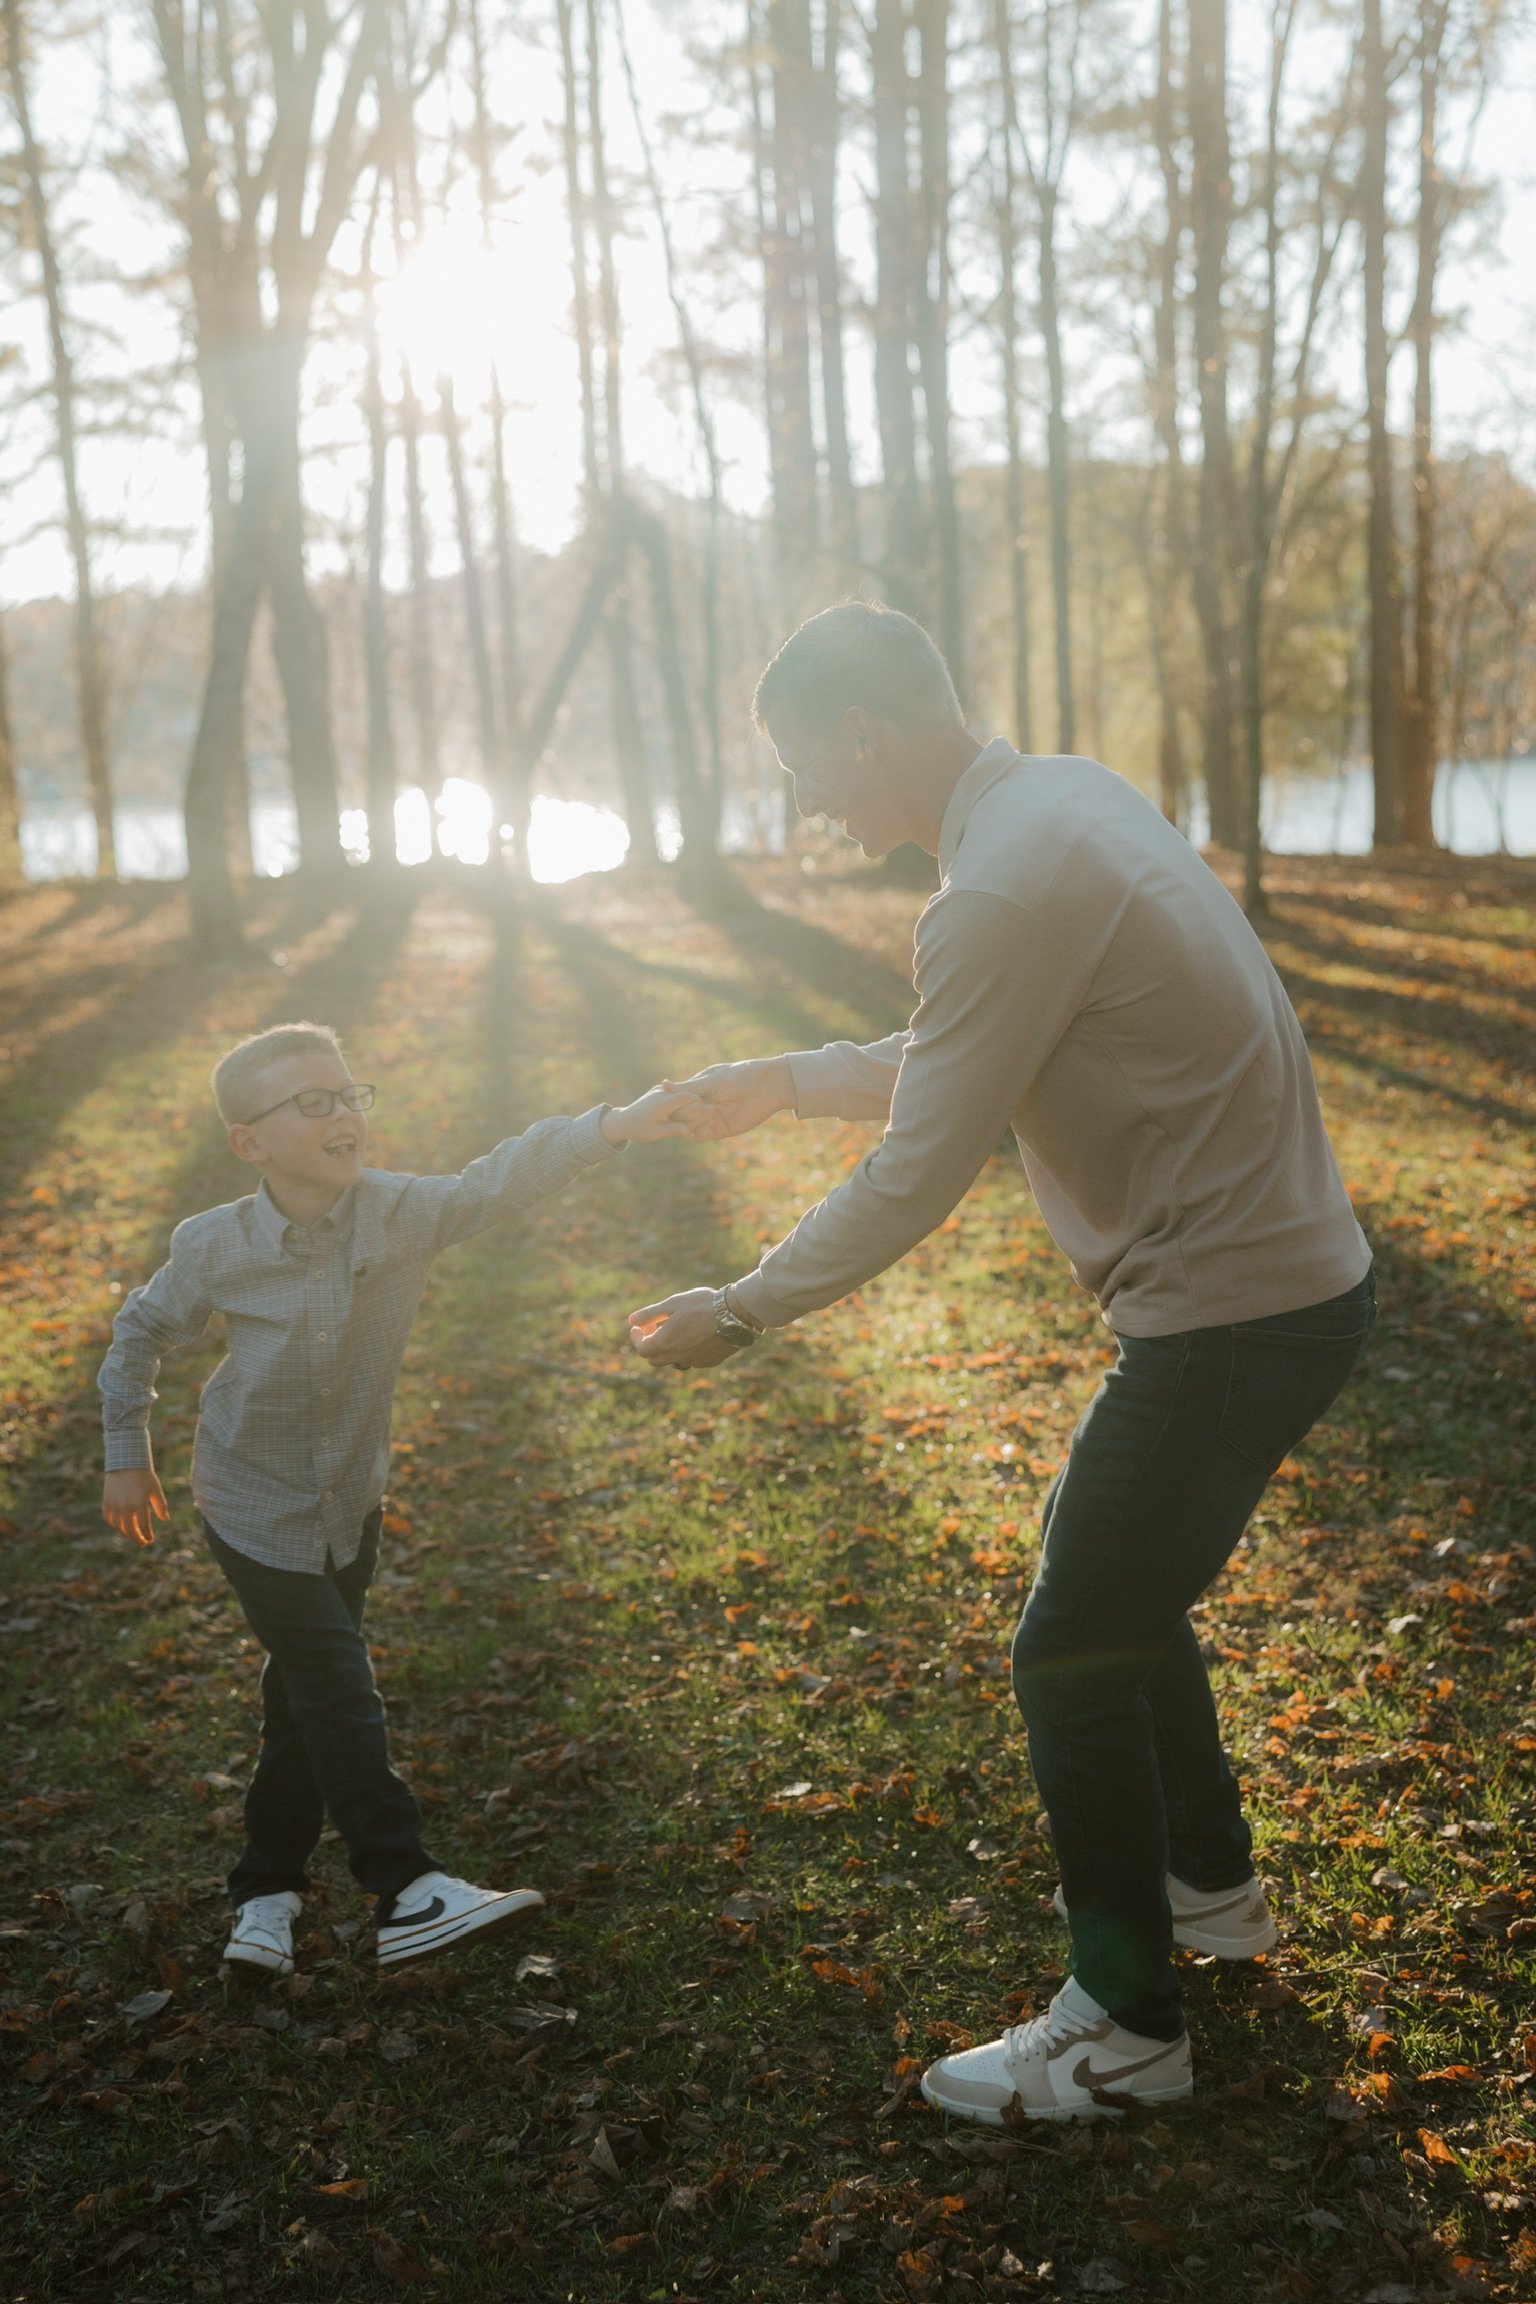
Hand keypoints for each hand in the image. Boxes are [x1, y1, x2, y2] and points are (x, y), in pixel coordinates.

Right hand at [103, 1468, 168, 1547]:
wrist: (125, 1463)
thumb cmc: (144, 1476)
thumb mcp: (155, 1490)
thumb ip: (161, 1506)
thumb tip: (166, 1519)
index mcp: (140, 1504)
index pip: (144, 1527)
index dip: (147, 1535)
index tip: (150, 1539)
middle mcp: (125, 1507)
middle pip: (130, 1530)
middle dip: (137, 1539)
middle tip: (142, 1543)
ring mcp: (114, 1505)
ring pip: (118, 1527)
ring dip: (126, 1533)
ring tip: (133, 1534)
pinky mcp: (106, 1502)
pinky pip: (109, 1519)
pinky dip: (114, 1525)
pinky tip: (120, 1526)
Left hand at [602, 1084, 707, 1144]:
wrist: (623, 1119)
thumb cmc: (639, 1129)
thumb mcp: (655, 1133)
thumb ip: (672, 1130)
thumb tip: (688, 1132)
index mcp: (661, 1103)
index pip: (685, 1097)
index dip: (698, 1103)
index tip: (707, 1109)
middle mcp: (660, 1092)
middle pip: (685, 1093)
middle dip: (696, 1101)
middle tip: (708, 1108)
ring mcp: (659, 1089)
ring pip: (680, 1091)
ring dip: (690, 1099)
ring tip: (700, 1108)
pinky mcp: (659, 1089)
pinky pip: (675, 1092)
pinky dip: (683, 1099)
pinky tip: (688, 1108)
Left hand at [628, 1286, 739, 1367]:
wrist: (736, 1315)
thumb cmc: (702, 1305)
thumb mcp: (673, 1303)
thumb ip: (650, 1314)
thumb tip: (631, 1320)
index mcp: (665, 1342)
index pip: (641, 1350)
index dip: (637, 1338)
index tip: (638, 1327)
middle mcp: (678, 1357)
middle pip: (655, 1359)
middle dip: (651, 1345)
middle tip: (655, 1327)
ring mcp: (694, 1361)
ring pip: (674, 1361)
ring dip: (669, 1349)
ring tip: (676, 1330)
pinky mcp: (709, 1362)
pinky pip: (692, 1360)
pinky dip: (687, 1351)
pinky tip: (696, 1335)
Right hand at [661, 1056, 795, 1141]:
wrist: (767, 1087)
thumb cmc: (741, 1076)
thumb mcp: (713, 1080)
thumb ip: (689, 1087)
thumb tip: (662, 1085)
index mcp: (698, 1088)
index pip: (676, 1099)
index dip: (672, 1101)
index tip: (674, 1100)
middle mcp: (701, 1104)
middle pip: (679, 1114)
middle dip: (683, 1112)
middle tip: (697, 1106)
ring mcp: (709, 1118)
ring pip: (688, 1126)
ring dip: (691, 1122)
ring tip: (709, 1111)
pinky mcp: (720, 1130)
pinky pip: (700, 1135)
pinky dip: (699, 1132)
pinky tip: (709, 1123)